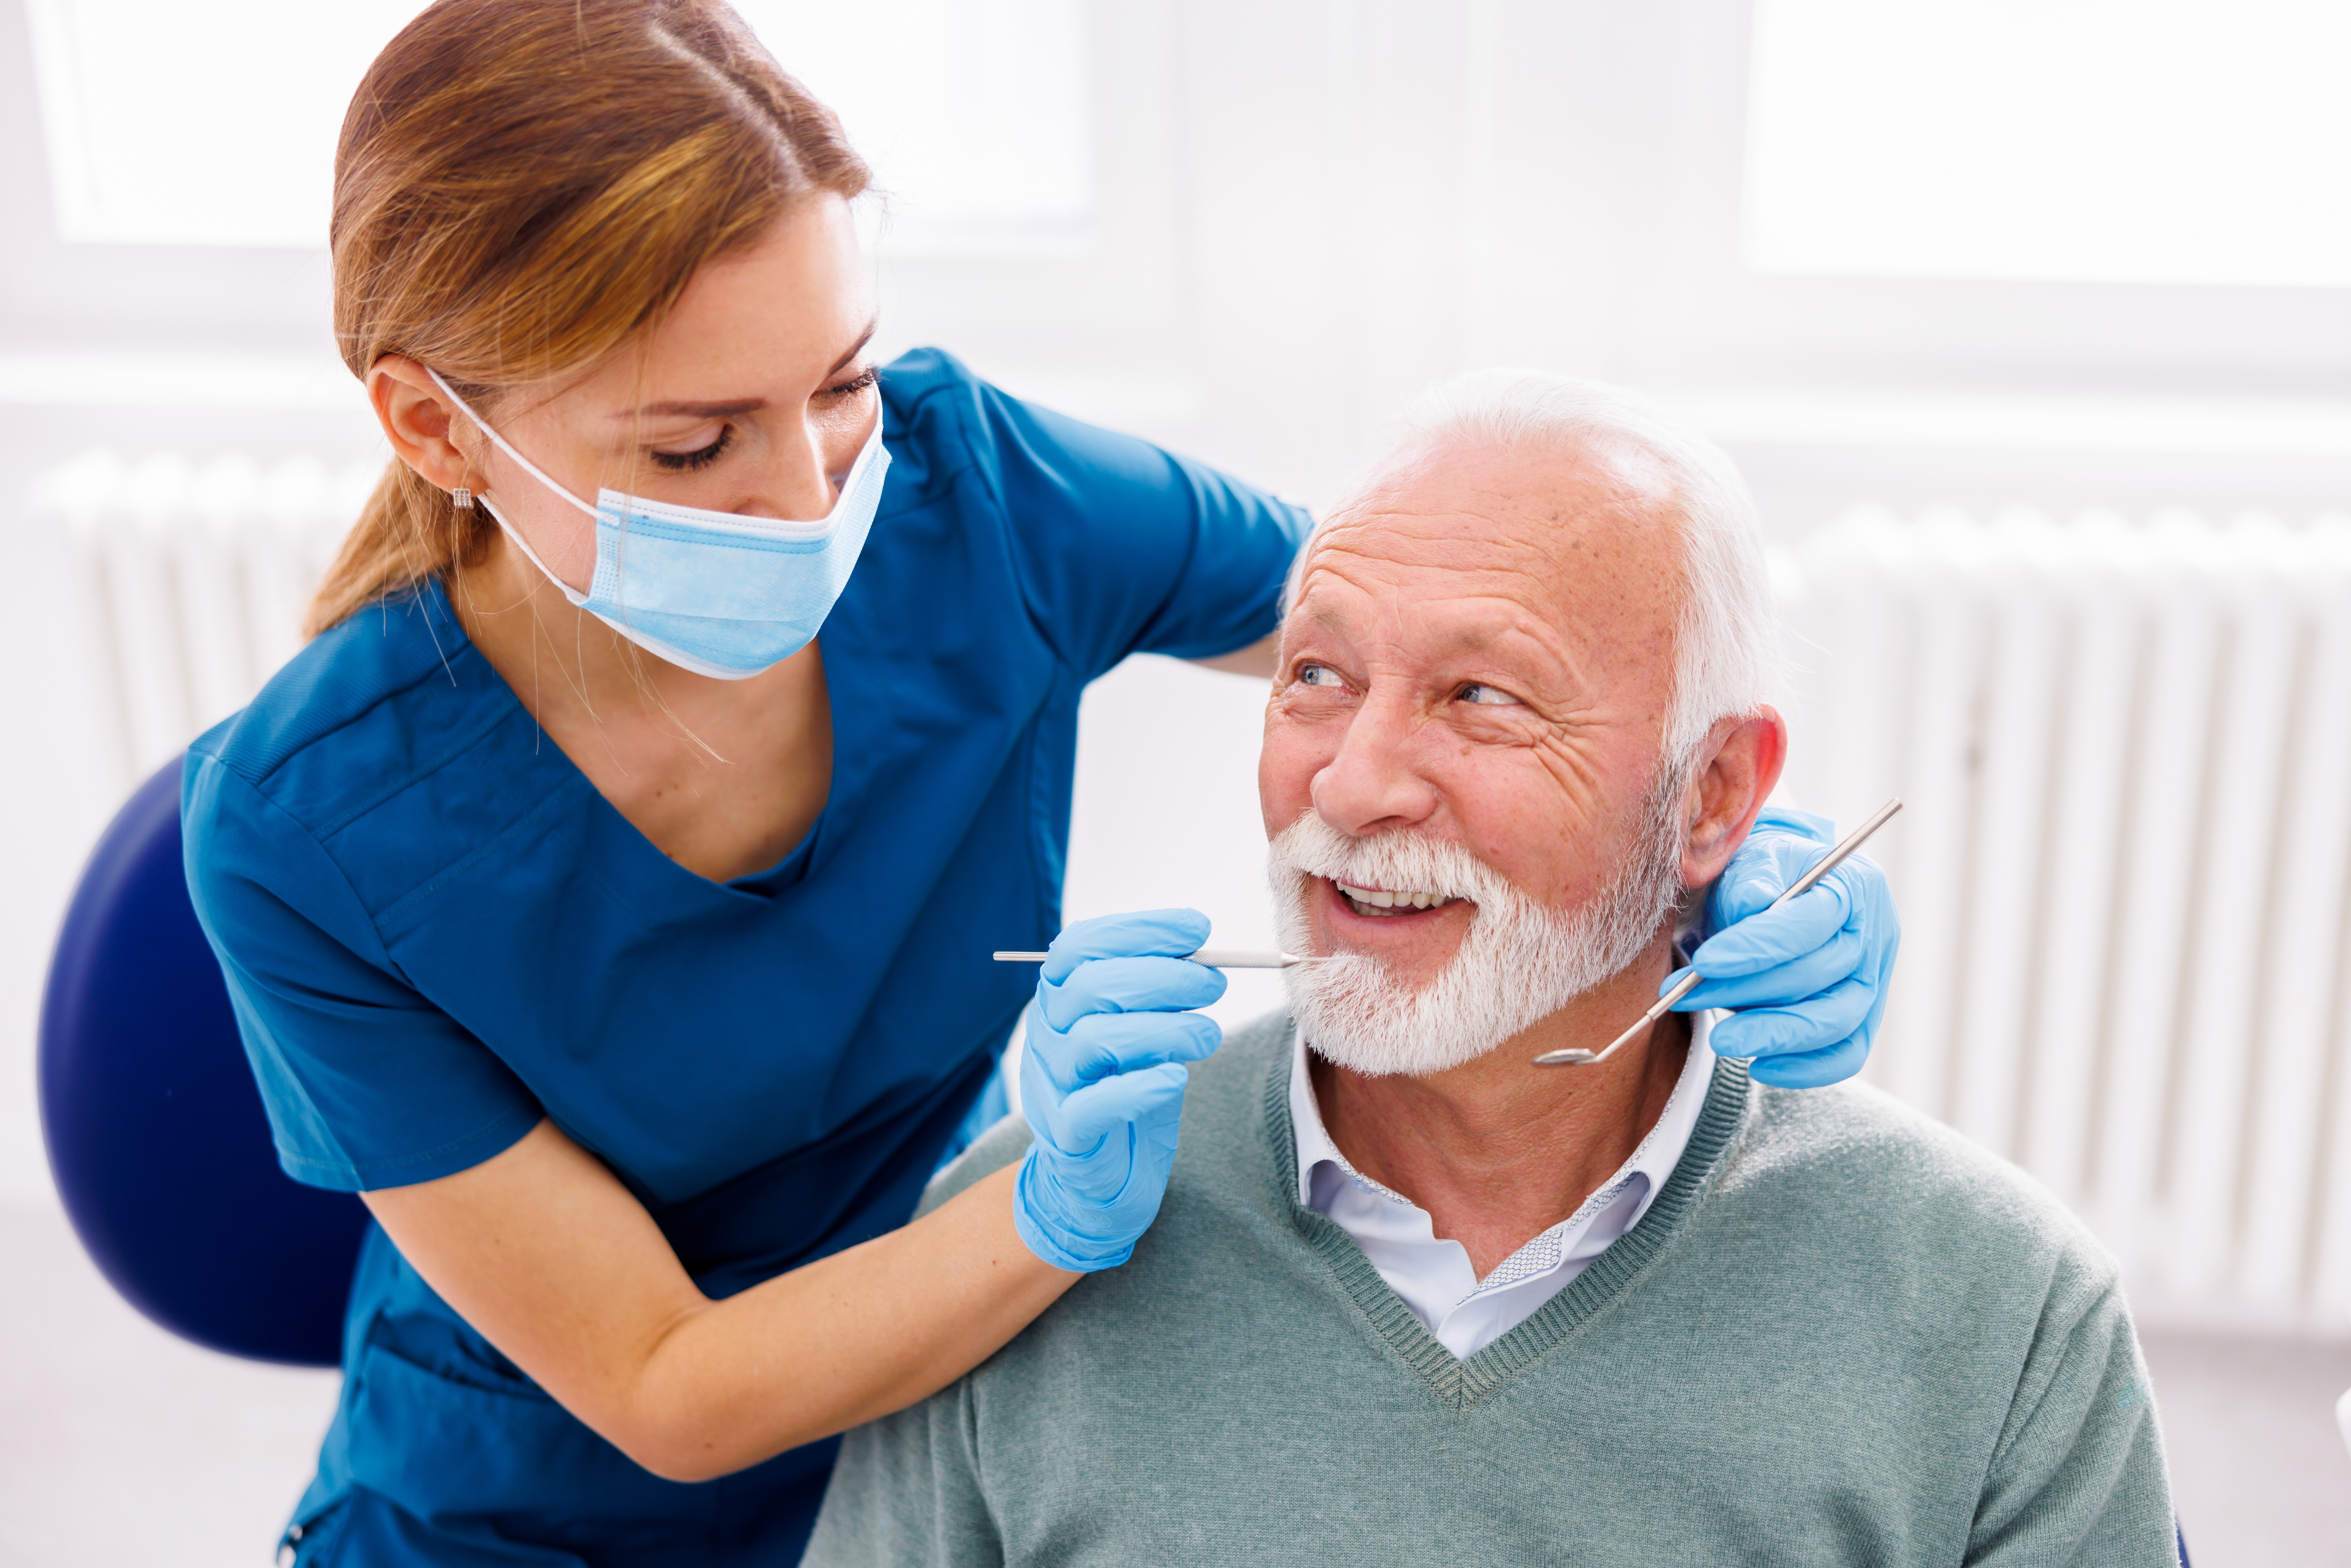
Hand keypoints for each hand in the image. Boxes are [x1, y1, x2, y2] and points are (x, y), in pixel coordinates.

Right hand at [1013, 909, 1226, 1271]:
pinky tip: (1174, 1079)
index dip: (1140, 929)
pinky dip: (1139, 1088)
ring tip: (1207, 1035)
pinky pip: (1095, 1104)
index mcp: (1057, 998)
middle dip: (1164, 977)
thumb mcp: (1140, 1029)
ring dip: (1164, 1029)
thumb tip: (1203, 952)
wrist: (1097, 1179)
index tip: (1199, 928)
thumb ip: (1155, 993)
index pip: (1081, 945)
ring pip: (1095, 1040)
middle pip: (1092, 987)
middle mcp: (1045, 1035)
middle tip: (1215, 984)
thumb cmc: (1124, 1088)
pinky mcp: (1067, 1136)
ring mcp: (1050, 1085)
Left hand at [1671, 807, 1899, 1089]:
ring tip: (1720, 1039)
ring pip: (1835, 1022)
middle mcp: (1874, 935)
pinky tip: (1759, 1067)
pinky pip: (1845, 1054)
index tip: (1704, 962)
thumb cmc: (1764, 875)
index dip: (1757, 946)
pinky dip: (1804, 1068)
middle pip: (1818, 976)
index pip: (1810, 924)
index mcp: (1853, 886)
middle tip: (1686, 998)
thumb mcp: (1753, 859)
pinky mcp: (1862, 1017)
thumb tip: (1753, 906)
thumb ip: (1753, 880)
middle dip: (1746, 991)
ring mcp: (1873, 980)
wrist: (1779, 890)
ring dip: (1771, 1035)